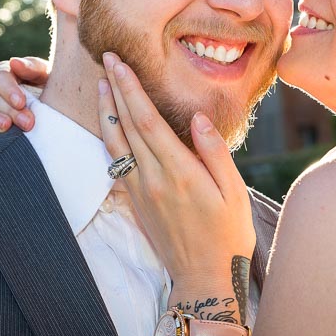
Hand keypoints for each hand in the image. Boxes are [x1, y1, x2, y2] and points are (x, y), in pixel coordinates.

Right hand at [0, 57, 49, 136]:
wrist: (61, 118)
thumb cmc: (56, 93)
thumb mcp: (50, 78)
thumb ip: (34, 68)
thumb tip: (15, 62)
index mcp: (9, 74)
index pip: (0, 76)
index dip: (8, 89)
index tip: (21, 102)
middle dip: (7, 109)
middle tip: (27, 123)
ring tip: (7, 128)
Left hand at [98, 52, 254, 286]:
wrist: (205, 277)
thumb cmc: (228, 233)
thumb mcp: (234, 192)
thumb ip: (215, 152)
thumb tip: (197, 118)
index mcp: (180, 171)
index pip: (147, 119)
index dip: (130, 89)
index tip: (120, 63)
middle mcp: (153, 178)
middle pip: (127, 124)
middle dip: (115, 88)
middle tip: (106, 58)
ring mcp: (140, 190)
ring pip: (115, 142)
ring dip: (106, 110)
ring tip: (101, 84)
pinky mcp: (136, 201)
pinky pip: (116, 161)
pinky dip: (110, 137)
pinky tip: (109, 123)